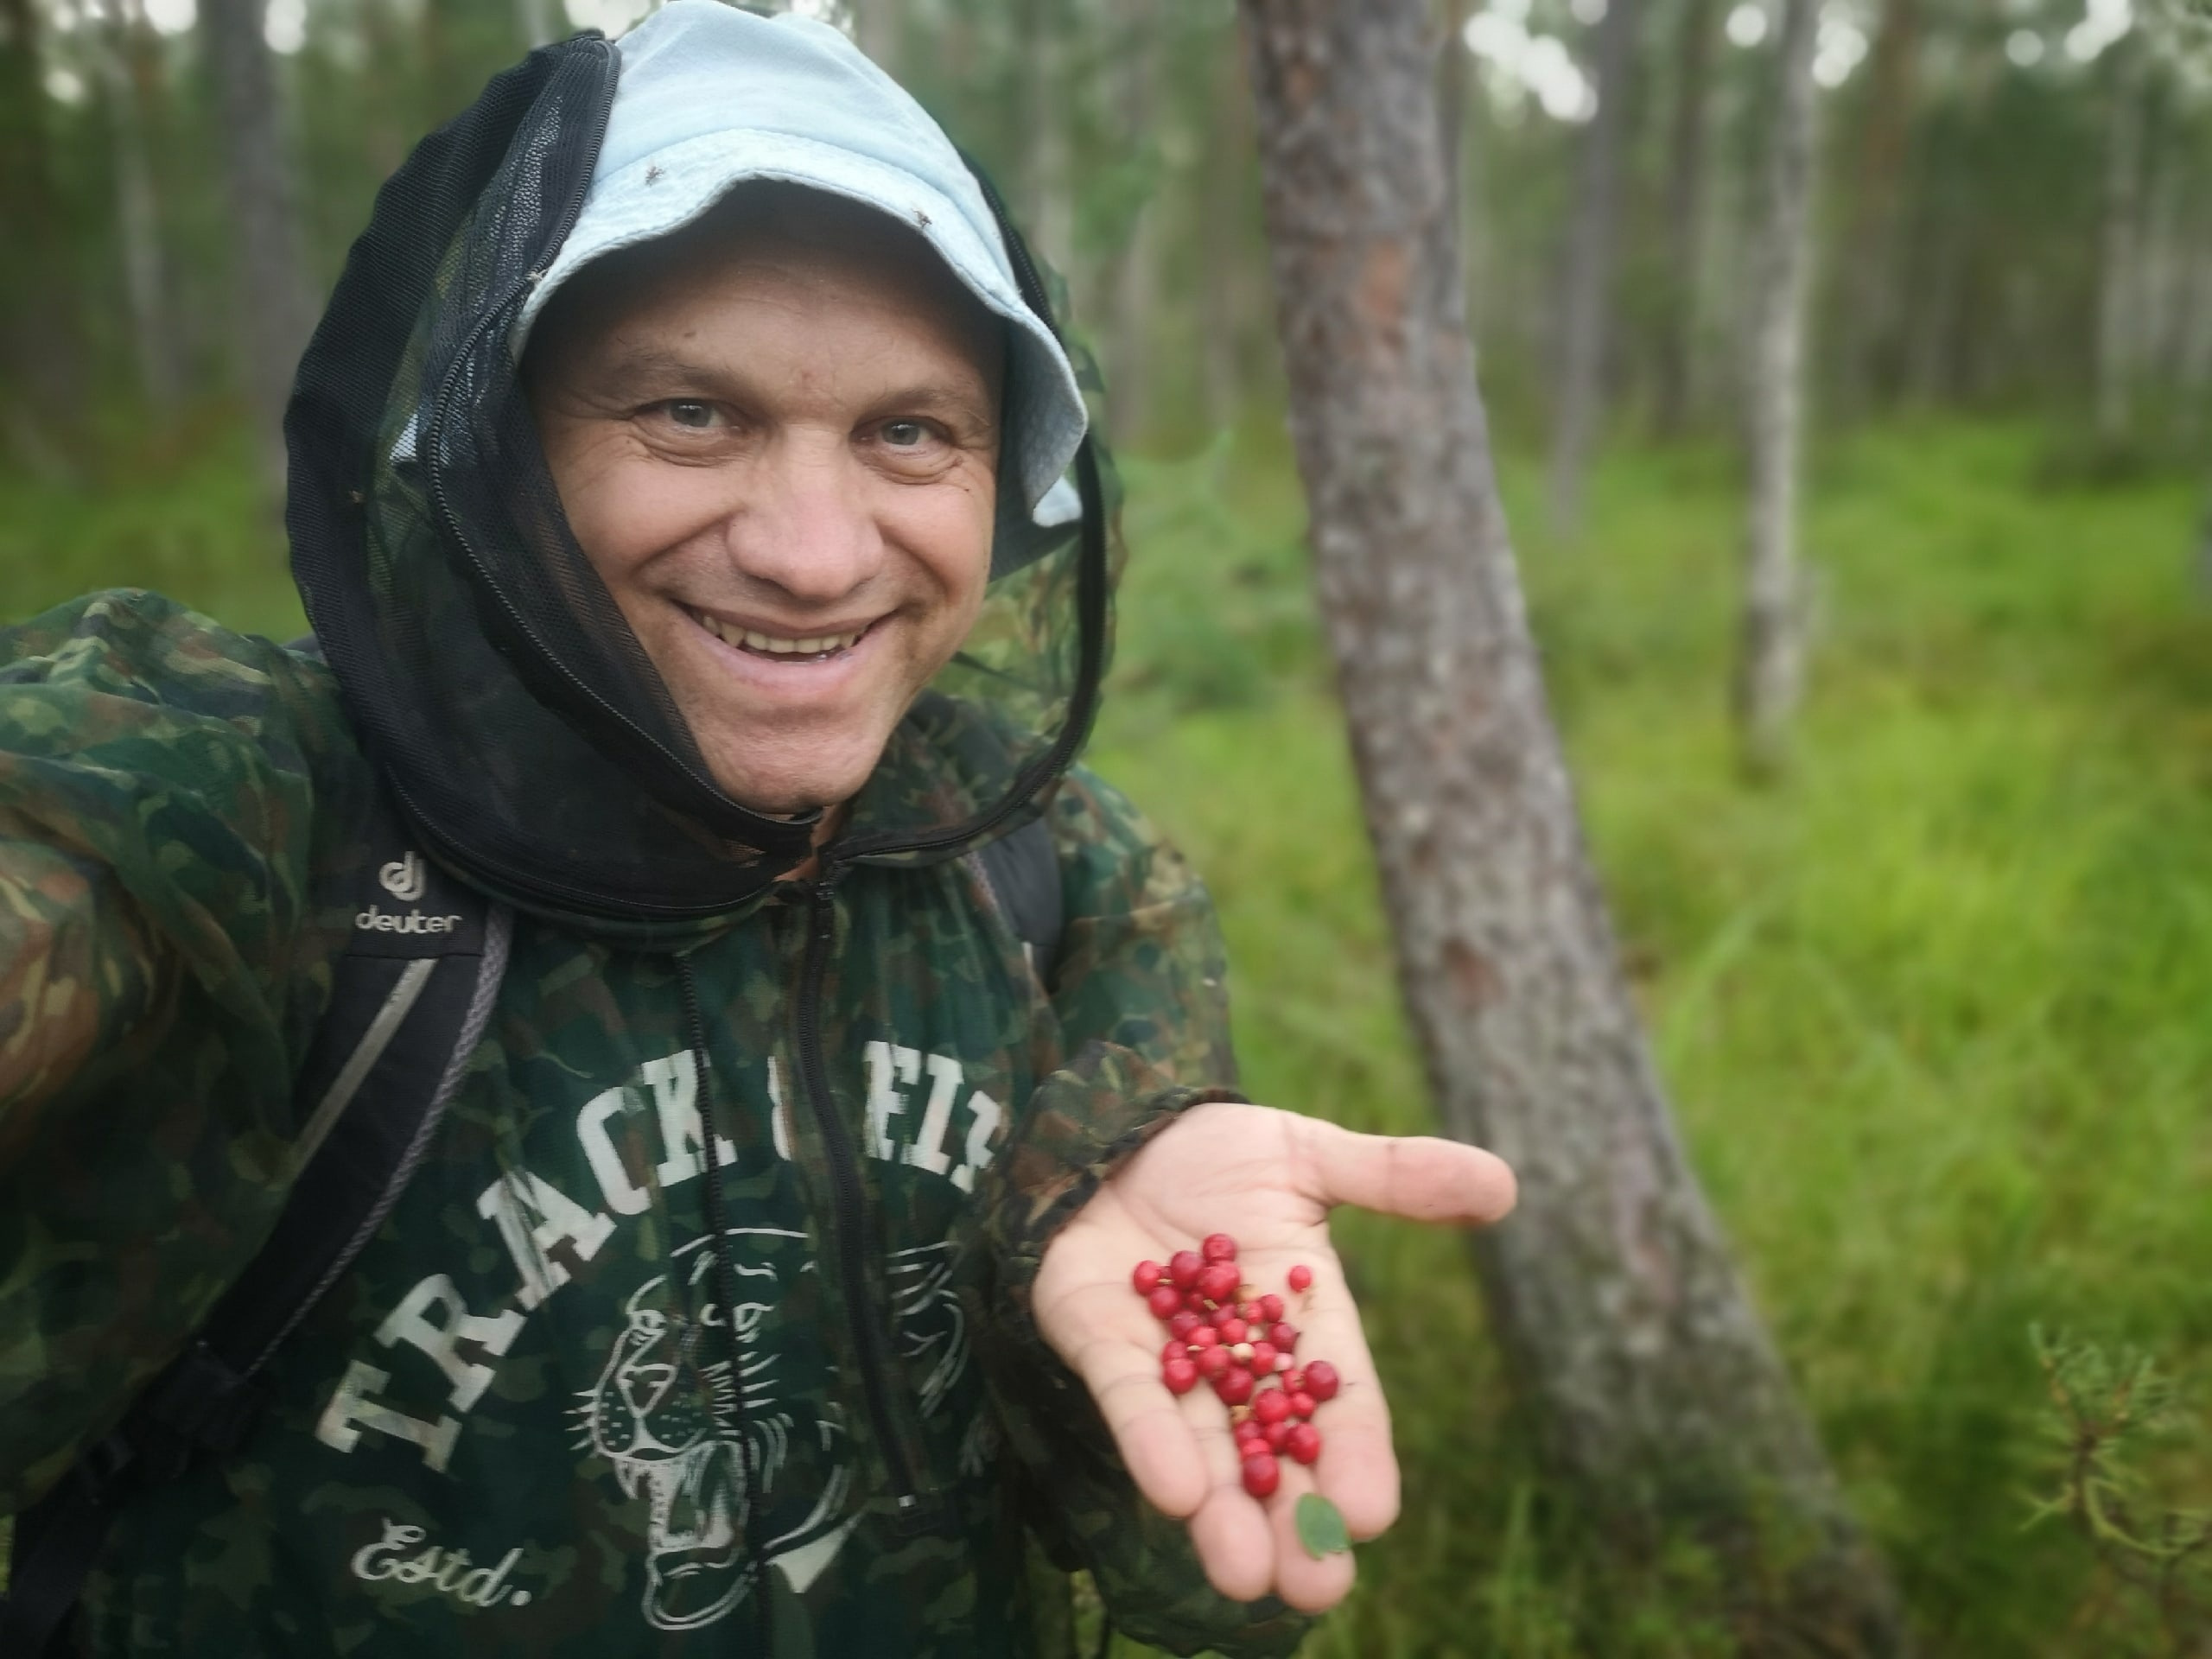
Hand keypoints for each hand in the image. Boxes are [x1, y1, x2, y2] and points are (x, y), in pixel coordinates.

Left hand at [1031, 1102, 1515, 1613]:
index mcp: (1300, 1322)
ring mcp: (1164, 1359)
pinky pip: (1126, 1399)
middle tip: (1317, 1590)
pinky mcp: (1095, 1341)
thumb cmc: (1214, 1150)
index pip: (1338, 1402)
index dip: (1355, 1457)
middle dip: (1292, 1522)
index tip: (1372, 1516)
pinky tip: (1175, 1496)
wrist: (1110, 1123)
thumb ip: (1394, 1176)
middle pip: (1272, 1453)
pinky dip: (1150, 1443)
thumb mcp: (1307, 1155)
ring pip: (1200, 1449)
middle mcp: (1235, 1360)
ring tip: (1245, 1577)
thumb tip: (1506, 1183)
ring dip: (1223, 1515)